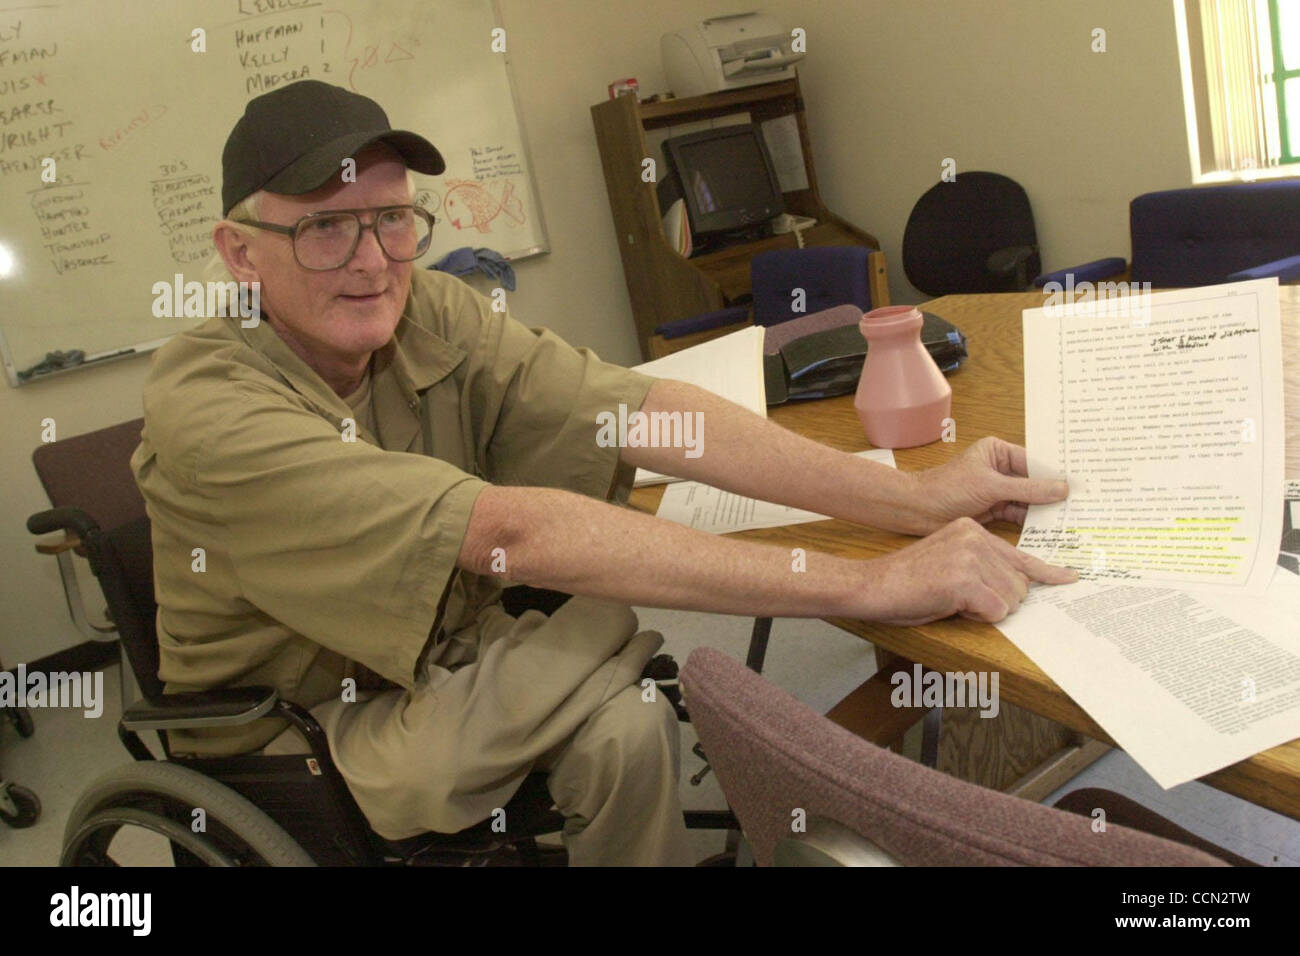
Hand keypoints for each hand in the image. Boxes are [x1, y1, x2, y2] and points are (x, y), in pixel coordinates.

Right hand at [859, 517, 1077, 625]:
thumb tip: (1016, 588)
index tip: (1069, 578)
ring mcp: (971, 556)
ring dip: (987, 610)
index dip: (1047, 572)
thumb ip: (982, 565)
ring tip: (954, 600)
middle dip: (998, 601)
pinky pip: (995, 611)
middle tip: (964, 600)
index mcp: (973, 530)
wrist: (874, 584)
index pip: (1021, 555)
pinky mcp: (965, 579)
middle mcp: (976, 537)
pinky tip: (953, 606)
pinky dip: (978, 617)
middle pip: (1020, 585)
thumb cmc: (908, 580)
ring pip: (1011, 600)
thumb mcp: (949, 561)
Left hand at [912, 436, 1067, 530]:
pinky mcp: (993, 510)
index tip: (1081, 483)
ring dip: (1045, 510)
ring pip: (1029, 500)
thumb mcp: (991, 486)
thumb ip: (1027, 489)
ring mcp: (997, 490)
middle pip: (1035, 482)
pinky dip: (1032, 522)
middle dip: (1054, 494)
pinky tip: (1051, 528)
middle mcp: (1000, 468)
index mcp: (998, 451)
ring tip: (1073, 518)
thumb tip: (1061, 489)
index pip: (1035, 461)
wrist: (918, 511)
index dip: (1056, 473)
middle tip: (1083, 503)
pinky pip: (1019, 515)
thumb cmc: (946, 488)